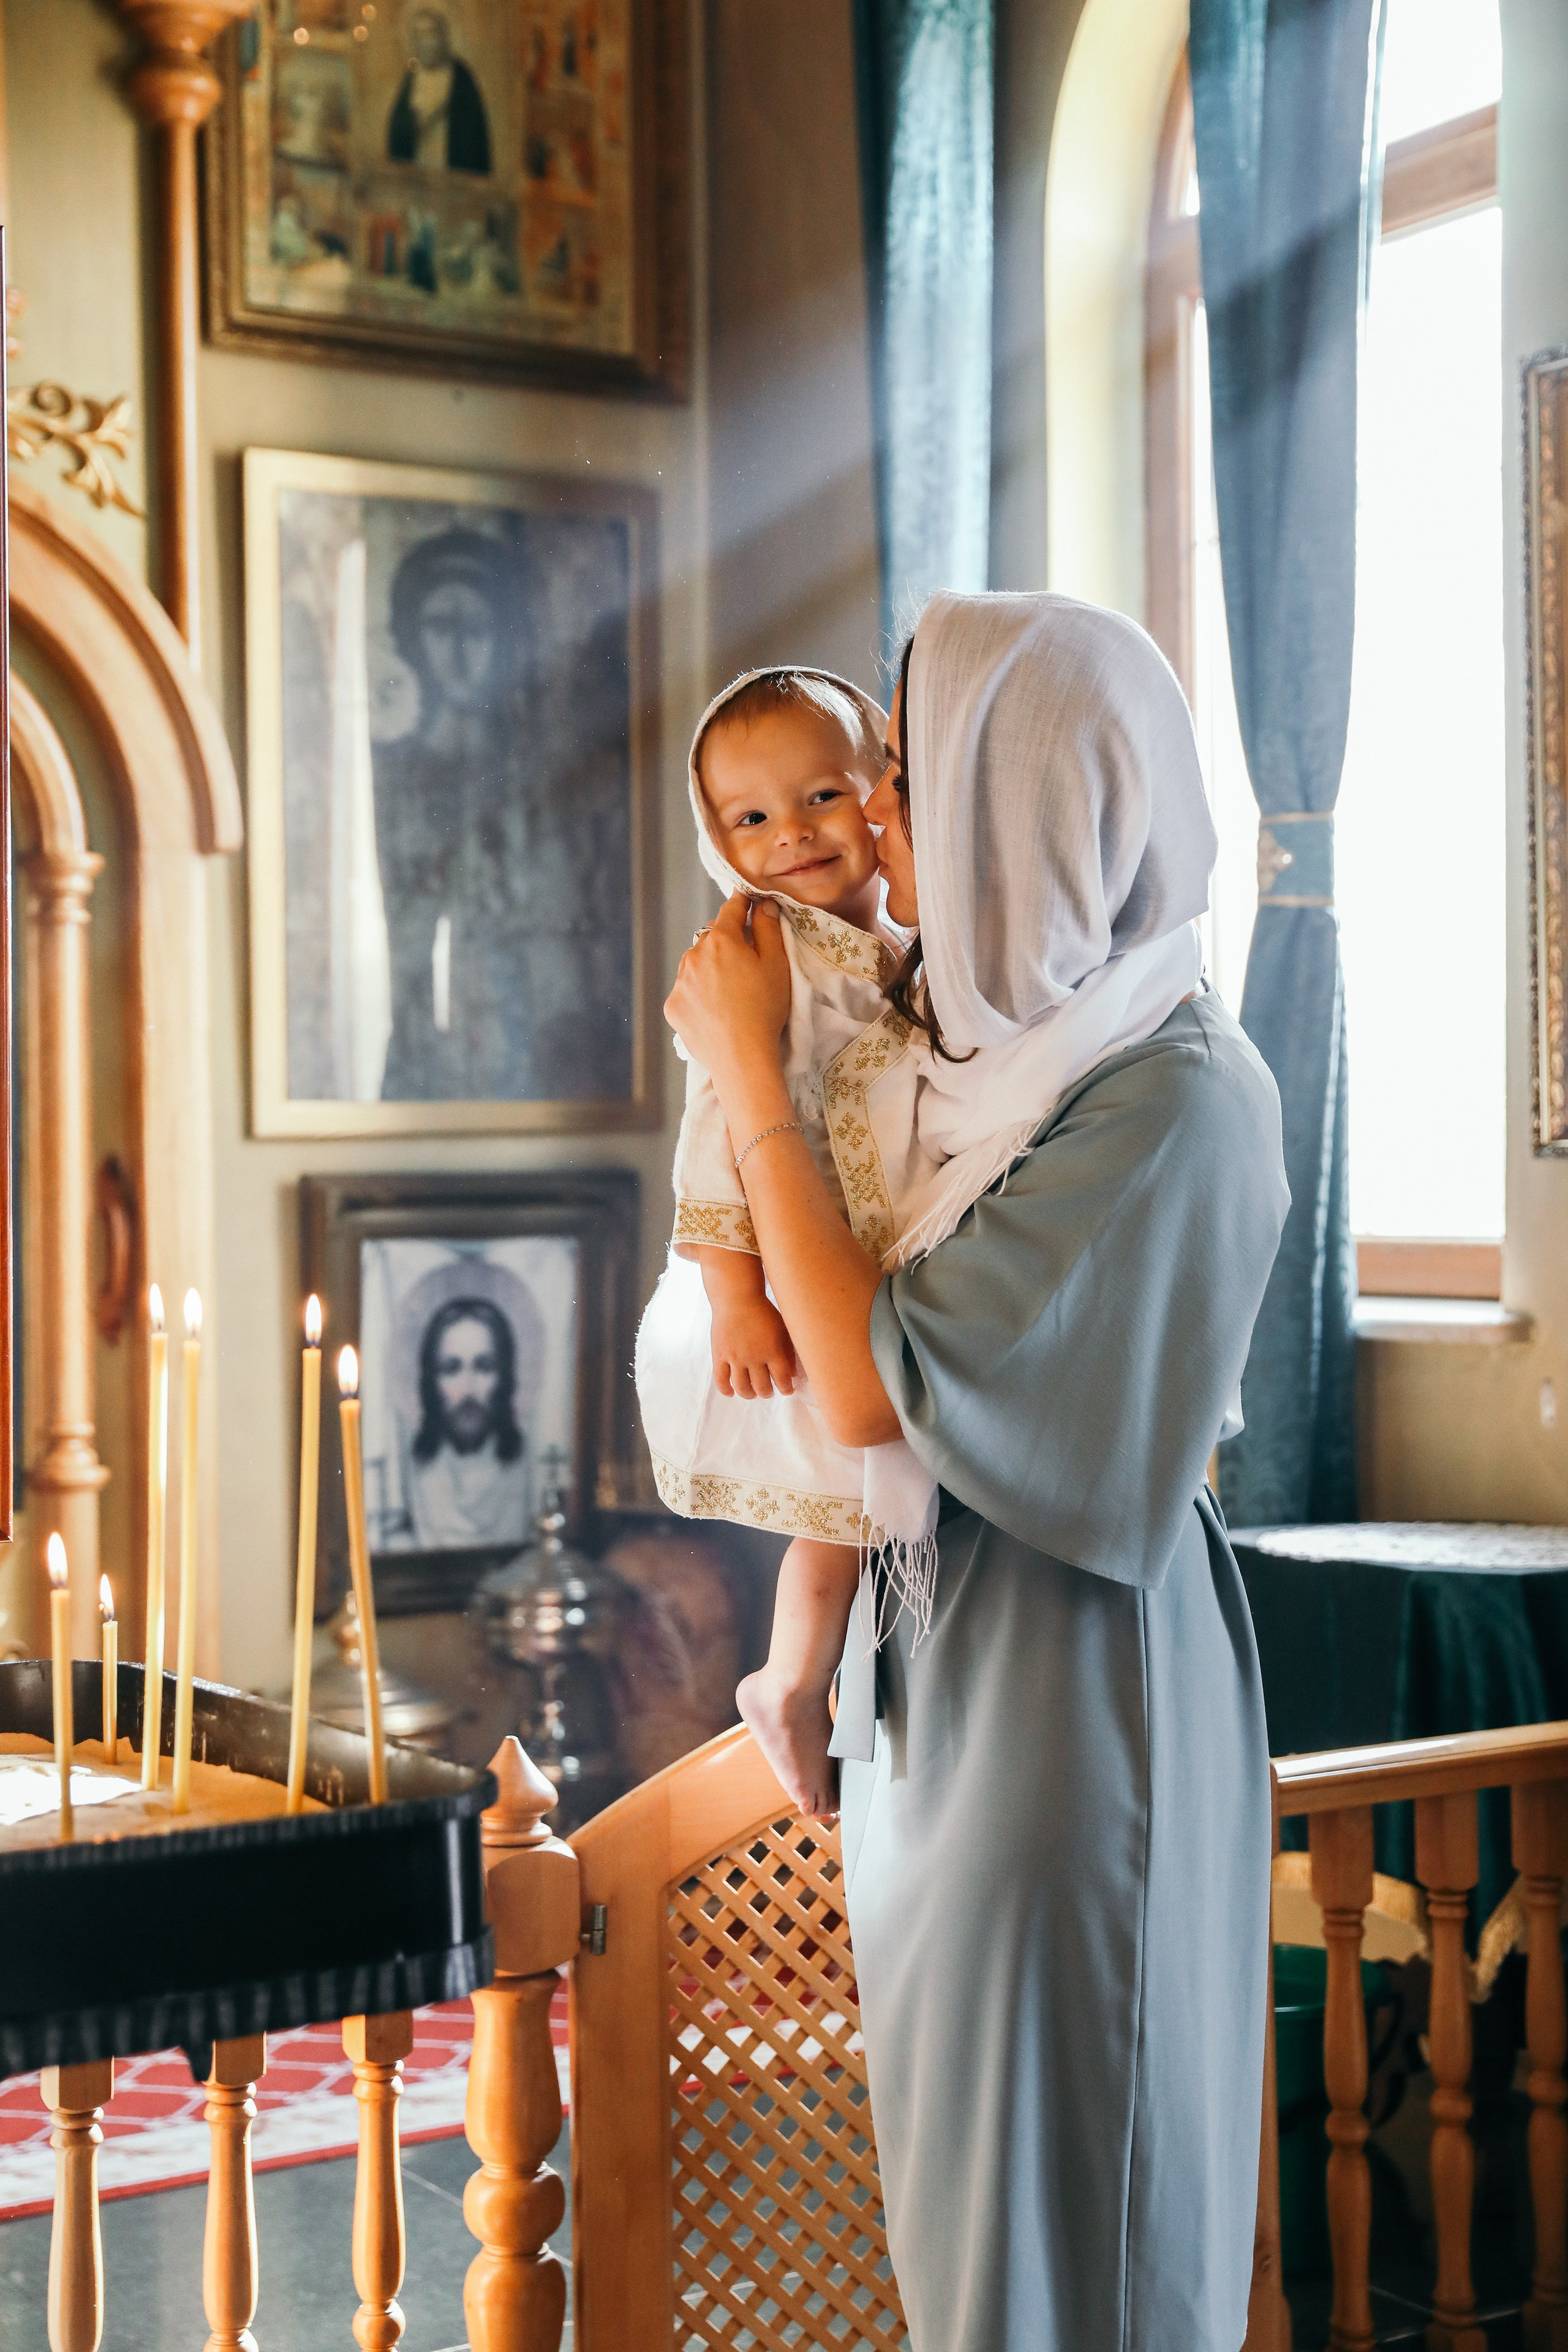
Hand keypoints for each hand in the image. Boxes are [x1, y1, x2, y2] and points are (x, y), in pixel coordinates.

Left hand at [665, 893, 790, 1092]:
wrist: (741, 1057)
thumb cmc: (765, 1009)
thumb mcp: (777, 965)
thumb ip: (768, 929)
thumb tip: (762, 904)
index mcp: (721, 939)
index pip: (731, 910)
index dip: (741, 902)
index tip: (746, 899)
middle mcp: (693, 955)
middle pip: (711, 938)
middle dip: (726, 942)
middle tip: (746, 962)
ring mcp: (679, 981)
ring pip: (695, 964)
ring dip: (709, 967)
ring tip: (729, 991)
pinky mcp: (672, 1006)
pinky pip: (686, 990)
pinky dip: (698, 993)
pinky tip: (715, 1009)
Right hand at [712, 1292, 798, 1399]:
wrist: (736, 1297)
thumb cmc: (763, 1311)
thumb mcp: (782, 1329)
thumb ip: (789, 1352)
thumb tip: (794, 1375)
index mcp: (773, 1350)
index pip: (782, 1379)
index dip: (786, 1389)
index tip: (787, 1390)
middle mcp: (754, 1357)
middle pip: (762, 1387)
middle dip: (768, 1393)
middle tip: (769, 1391)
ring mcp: (735, 1357)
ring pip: (742, 1387)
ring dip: (749, 1394)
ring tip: (753, 1393)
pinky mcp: (719, 1354)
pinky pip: (721, 1379)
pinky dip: (726, 1389)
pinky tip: (731, 1393)